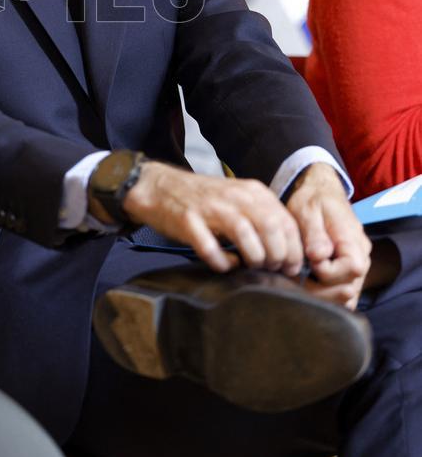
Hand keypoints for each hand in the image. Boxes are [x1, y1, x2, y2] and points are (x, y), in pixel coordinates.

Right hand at [121, 162, 303, 274]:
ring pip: (245, 235)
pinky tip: (226, 264)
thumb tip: (290, 251)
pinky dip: (223, 262)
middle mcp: (235, 196)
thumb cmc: (205, 200)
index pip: (286, 222)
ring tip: (251, 266)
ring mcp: (211, 208)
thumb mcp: (240, 199)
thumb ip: (263, 217)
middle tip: (272, 270)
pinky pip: (210, 248)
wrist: (161, 187)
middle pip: (270, 228)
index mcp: (252, 191)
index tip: (292, 267)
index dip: (294, 249)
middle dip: (278, 256)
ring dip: (254, 258)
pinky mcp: (189, 221)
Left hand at [286, 162, 371, 308]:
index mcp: (353, 239)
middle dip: (319, 289)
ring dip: (321, 296)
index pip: (352, 268)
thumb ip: (315, 234)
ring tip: (300, 280)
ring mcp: (358, 268)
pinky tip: (308, 285)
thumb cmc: (312, 200)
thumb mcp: (308, 210)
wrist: (320, 193)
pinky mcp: (349, 274)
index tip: (308, 259)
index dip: (327, 271)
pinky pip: (343, 297)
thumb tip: (318, 257)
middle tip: (296, 274)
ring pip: (346, 298)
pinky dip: (326, 297)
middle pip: (349, 289)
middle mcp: (362, 256)